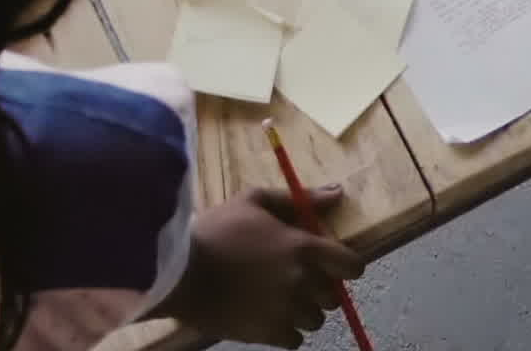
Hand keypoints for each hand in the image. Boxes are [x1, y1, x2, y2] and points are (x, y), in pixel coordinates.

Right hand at [163, 187, 360, 347]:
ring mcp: (286, 311)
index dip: (347, 265)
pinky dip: (287, 331)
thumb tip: (338, 193)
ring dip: (304, 310)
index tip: (334, 264)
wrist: (178, 272)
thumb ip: (299, 199)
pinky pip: (295, 340)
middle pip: (333, 296)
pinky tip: (269, 317)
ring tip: (280, 299)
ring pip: (315, 320)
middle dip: (320, 288)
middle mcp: (301, 281)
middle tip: (297, 279)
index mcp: (303, 247)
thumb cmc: (215, 230)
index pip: (352, 265)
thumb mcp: (254, 200)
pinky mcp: (267, 334)